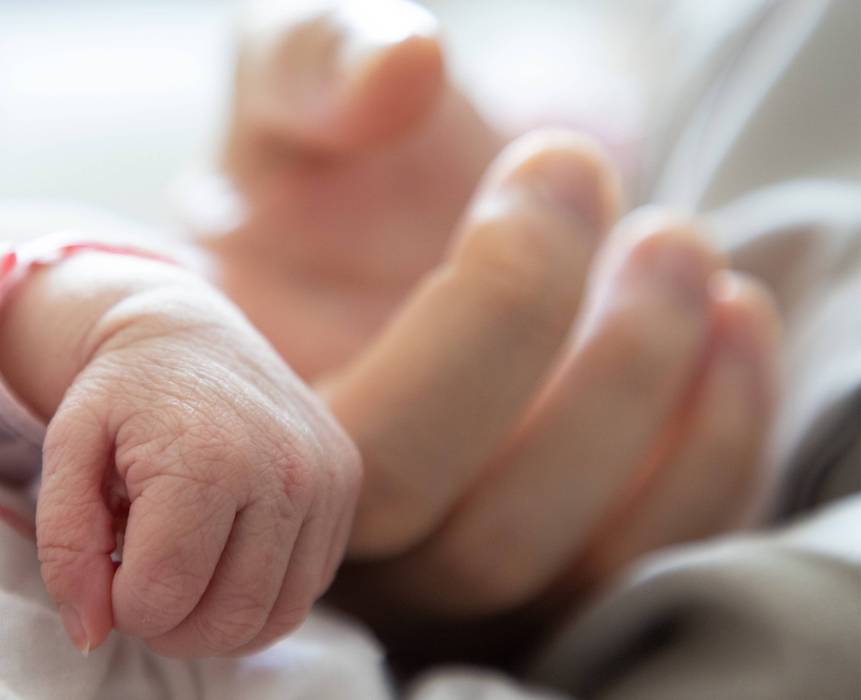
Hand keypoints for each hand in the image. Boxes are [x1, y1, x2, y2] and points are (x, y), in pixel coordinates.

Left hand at [0, 255, 360, 656]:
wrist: (189, 330)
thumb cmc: (120, 393)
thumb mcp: (65, 451)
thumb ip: (65, 545)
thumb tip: (91, 636)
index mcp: (209, 458)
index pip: (164, 598)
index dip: (122, 603)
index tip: (109, 565)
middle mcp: (285, 471)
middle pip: (228, 620)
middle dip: (172, 626)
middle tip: (141, 583)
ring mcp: (327, 480)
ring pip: (275, 617)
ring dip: (217, 620)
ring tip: (180, 569)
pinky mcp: (347, 485)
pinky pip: (306, 588)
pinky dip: (259, 593)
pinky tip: (222, 551)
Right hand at [194, 0, 779, 621]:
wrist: (371, 219)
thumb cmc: (322, 152)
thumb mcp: (291, 76)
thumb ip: (314, 61)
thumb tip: (402, 69)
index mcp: (259, 420)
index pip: (375, 448)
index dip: (491, 320)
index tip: (557, 161)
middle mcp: (346, 528)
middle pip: (479, 541)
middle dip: (604, 380)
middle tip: (668, 231)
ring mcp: (440, 565)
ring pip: (569, 571)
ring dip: (671, 424)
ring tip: (702, 270)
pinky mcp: (531, 568)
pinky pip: (637, 569)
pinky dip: (717, 461)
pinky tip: (735, 329)